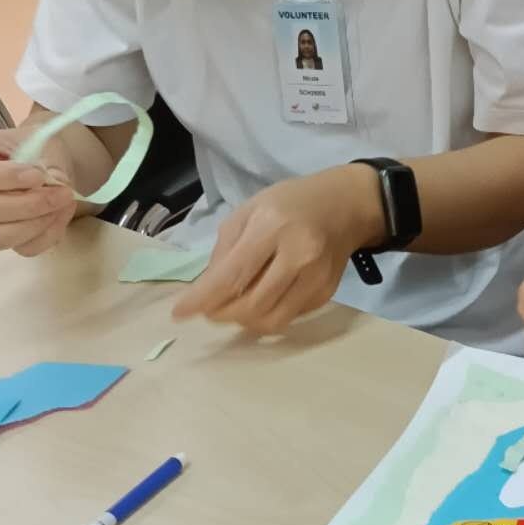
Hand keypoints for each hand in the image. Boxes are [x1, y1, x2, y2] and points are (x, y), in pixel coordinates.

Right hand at [0, 129, 76, 256]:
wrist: (49, 164)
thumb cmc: (38, 148)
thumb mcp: (42, 141)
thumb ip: (46, 160)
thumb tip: (56, 183)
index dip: (5, 177)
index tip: (38, 175)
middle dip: (31, 204)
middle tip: (63, 192)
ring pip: (0, 237)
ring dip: (39, 223)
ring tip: (64, 203)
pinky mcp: (8, 238)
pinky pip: (24, 248)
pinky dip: (49, 234)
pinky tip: (62, 214)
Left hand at [173, 166, 382, 334]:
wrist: (344, 206)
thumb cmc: (289, 203)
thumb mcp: (248, 210)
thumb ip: (224, 250)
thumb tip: (208, 291)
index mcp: (272, 228)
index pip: (232, 276)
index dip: (202, 299)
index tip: (179, 313)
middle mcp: (298, 256)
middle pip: (251, 305)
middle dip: (222, 314)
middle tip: (209, 309)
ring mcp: (316, 279)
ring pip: (271, 320)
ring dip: (243, 321)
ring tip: (232, 308)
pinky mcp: (326, 294)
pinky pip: (288, 317)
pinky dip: (267, 315)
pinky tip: (261, 299)